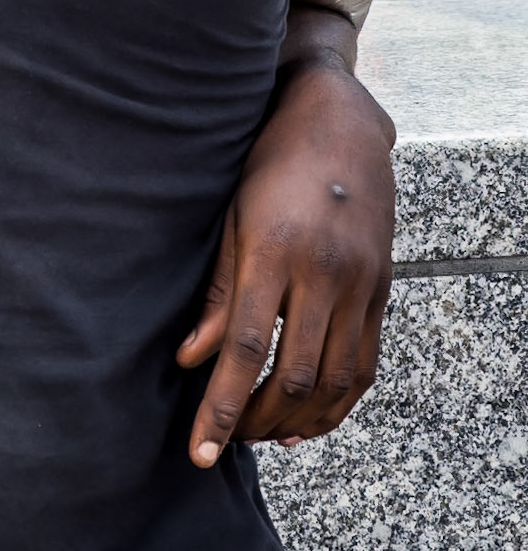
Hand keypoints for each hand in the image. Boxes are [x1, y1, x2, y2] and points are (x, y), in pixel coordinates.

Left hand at [177, 54, 395, 466]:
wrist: (339, 122)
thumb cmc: (270, 162)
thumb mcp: (231, 214)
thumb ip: (215, 291)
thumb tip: (190, 359)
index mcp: (272, 250)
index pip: (242, 348)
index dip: (221, 407)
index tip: (201, 450)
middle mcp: (322, 272)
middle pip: (292, 374)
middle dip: (256, 420)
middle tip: (228, 440)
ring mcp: (360, 283)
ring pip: (334, 380)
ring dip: (298, 420)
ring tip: (263, 434)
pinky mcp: (382, 289)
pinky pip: (366, 364)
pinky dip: (340, 402)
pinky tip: (310, 418)